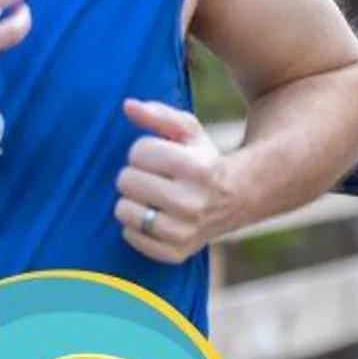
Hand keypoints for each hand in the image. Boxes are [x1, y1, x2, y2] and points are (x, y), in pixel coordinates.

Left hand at [114, 99, 230, 263]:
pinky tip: (157, 217)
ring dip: (133, 201)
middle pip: (126, 181)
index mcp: (199, 168)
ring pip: (123, 211)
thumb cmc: (202, 160)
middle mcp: (194, 202)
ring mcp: (185, 231)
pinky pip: (131, 236)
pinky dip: (137, 226)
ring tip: (154, 197)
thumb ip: (159, 114)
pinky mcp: (176, 253)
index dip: (145, 150)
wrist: (234, 199)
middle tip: (157, 178)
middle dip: (137, 175)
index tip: (161, 157)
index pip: (138, 152)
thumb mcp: (189, 132)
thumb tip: (128, 106)